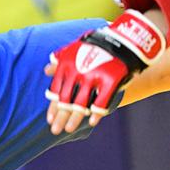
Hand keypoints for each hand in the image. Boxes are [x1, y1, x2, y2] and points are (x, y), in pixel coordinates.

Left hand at [45, 10, 164, 134]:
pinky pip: (102, 101)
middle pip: (66, 99)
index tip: (49, 119)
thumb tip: (46, 70)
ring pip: (81, 103)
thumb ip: (61, 59)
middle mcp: (79, 71)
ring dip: (74, 119)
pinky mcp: (111, 81)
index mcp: (68, 64)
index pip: (57, 89)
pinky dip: (96, 113)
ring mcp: (95, 77)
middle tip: (55, 130)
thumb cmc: (97, 46)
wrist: (123, 40)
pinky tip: (91, 122)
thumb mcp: (76, 49)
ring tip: (69, 129)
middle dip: (60, 116)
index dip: (53, 106)